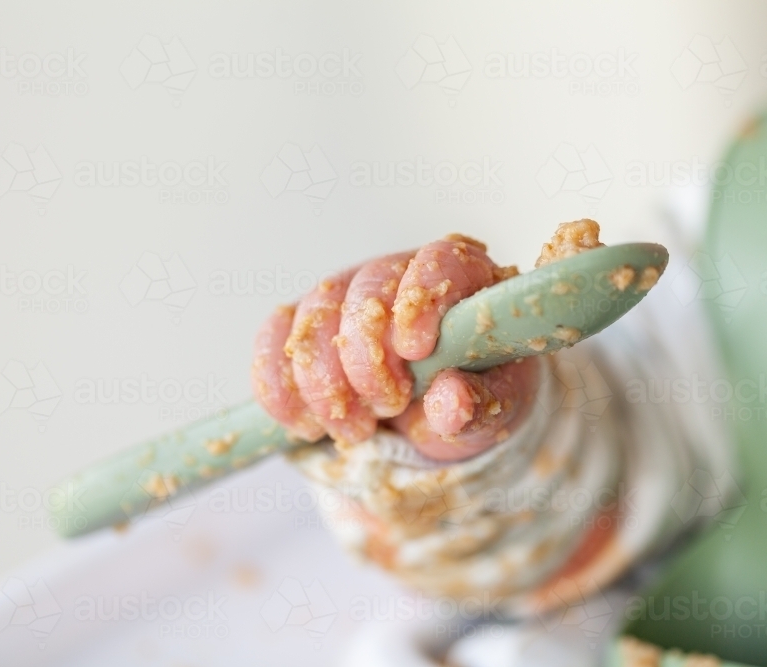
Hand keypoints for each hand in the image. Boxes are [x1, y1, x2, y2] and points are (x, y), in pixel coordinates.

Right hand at [251, 234, 539, 460]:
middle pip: (365, 291)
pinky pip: (274, 339)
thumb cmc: (472, 399)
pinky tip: (301, 423)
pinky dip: (278, 385)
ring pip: (314, 316)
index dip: (420, 300)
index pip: (436, 262)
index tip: (415, 351)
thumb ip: (478, 405)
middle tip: (385, 410)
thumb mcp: (493, 411)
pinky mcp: (304, 324)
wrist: (431, 421)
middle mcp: (397, 275)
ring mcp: (345, 295)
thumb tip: (452, 401)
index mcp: (460, 280)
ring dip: (323, 382)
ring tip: (352, 430)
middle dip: (366, 360)